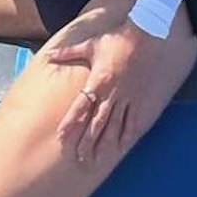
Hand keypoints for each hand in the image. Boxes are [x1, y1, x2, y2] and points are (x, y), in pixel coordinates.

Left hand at [47, 19, 165, 165]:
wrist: (146, 36)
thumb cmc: (117, 39)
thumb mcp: (91, 45)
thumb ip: (69, 52)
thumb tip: (50, 54)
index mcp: (98, 81)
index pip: (81, 106)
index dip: (71, 122)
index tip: (61, 136)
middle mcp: (112, 93)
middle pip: (97, 123)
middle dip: (88, 142)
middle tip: (80, 159)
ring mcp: (127, 98)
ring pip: (114, 126)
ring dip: (105, 144)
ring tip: (98, 160)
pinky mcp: (140, 99)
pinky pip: (133, 120)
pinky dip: (127, 134)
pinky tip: (122, 147)